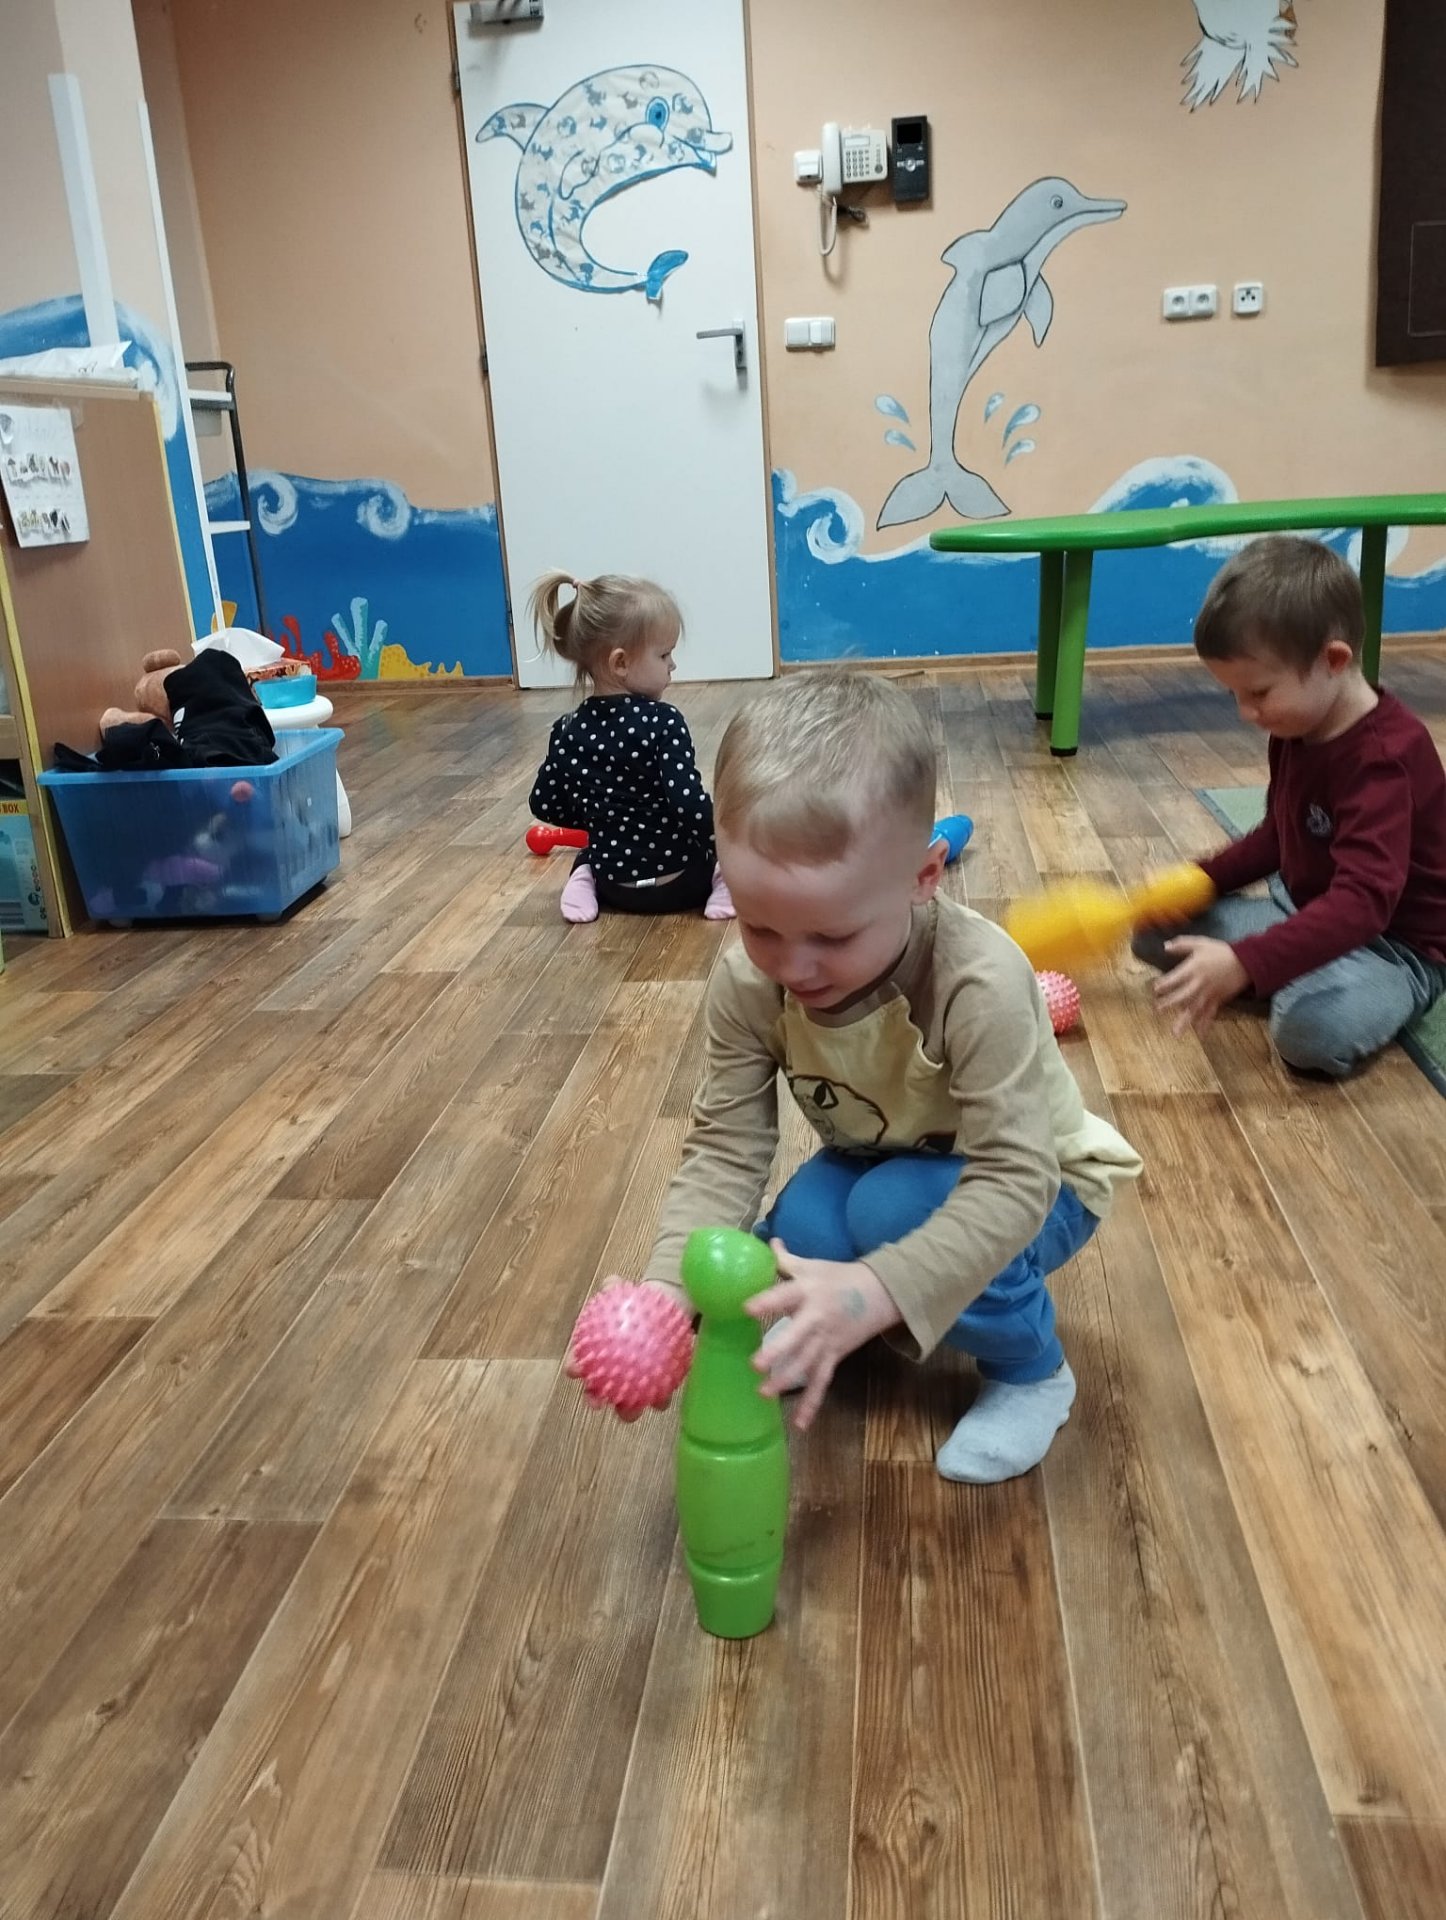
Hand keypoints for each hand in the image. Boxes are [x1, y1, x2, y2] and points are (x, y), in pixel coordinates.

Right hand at [565, 1277, 691, 1421]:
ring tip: (630, 1411)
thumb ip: (617, 1288)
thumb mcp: (625, 1294)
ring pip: (626, 1401)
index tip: (573, 1370)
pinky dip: (658, 1399)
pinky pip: (656, 1395)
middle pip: (598, 1390)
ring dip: (626, 1410)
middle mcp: (611, 1373)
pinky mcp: (656, 1388)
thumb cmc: (636, 1307)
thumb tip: (612, 1281)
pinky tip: (662, 1400)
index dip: (574, 1368)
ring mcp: (633, 1383)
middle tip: (596, 1401)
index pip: (581, 1361)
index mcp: (598, 1352)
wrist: (662, 1313)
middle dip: (595, 1398)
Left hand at [744, 1240, 901, 1433]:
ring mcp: (827, 1340)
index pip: (785, 1295)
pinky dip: (812, 1404)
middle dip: (778, 1351)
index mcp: (808, 1291)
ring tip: (764, 1394)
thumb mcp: (813, 1266)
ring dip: (788, 1380)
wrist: (881, 1293)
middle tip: (755, 1364)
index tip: (746, 1308)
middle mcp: (817, 1318)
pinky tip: (799, 1424)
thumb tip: (765, 1241)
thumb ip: (786, 1260)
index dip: (766, 1301)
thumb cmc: (840, 1277)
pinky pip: (823, 1382)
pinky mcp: (835, 1356)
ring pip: (807, 1363)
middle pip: (796, 1336)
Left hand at [1152, 936, 1248, 1037]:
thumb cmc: (1221, 951)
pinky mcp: (1219, 1000)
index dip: (1165, 984)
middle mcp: (1200, 983)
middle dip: (1169, 1004)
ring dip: (1185, 1021)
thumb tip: (1165, 947)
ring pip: (1195, 1009)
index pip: (1176, 978)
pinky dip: (1205, 1024)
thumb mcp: (1200, 942)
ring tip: (1175, 1033)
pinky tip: (1200, 1035)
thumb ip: (1182, 944)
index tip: (1155, 989)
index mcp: (1194, 968)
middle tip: (1157, 1010)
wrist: (1246, 961)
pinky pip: (1210, 1014)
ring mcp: (1209, 994)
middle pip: (1182, 996)